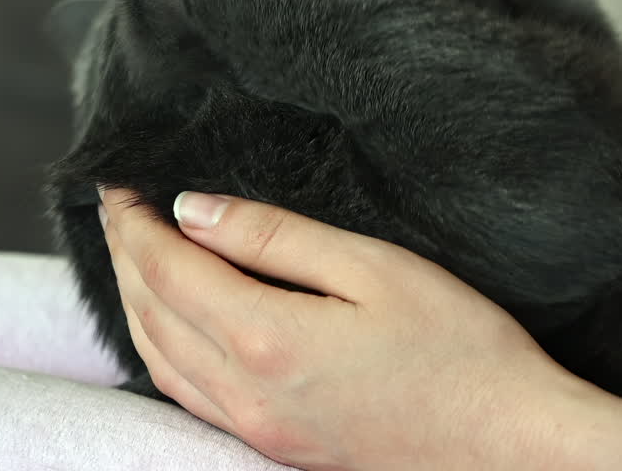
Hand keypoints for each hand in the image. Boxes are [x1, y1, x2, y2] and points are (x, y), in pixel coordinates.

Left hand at [100, 189, 621, 469]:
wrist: (505, 442)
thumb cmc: (458, 348)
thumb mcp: (375, 268)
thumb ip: (277, 236)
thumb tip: (194, 210)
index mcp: (267, 338)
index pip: (167, 268)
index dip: (134, 220)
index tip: (118, 179)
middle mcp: (245, 392)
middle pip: (149, 313)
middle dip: (125, 253)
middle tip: (116, 204)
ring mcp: (256, 426)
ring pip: (157, 358)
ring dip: (132, 300)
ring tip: (130, 252)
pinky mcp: (273, 443)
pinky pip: (186, 393)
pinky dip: (158, 346)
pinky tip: (167, 324)